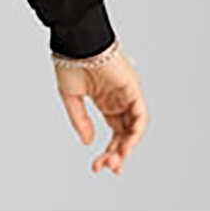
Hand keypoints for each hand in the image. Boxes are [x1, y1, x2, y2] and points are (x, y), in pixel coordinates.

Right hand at [54, 46, 148, 174]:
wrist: (76, 42)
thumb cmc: (69, 62)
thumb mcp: (71, 97)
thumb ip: (80, 121)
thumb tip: (88, 142)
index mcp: (105, 101)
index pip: (114, 133)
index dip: (108, 151)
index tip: (97, 166)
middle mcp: (118, 101)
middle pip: (124, 135)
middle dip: (117, 154)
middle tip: (108, 168)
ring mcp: (126, 95)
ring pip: (134, 128)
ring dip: (127, 147)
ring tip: (115, 162)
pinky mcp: (133, 89)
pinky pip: (140, 116)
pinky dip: (136, 132)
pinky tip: (126, 146)